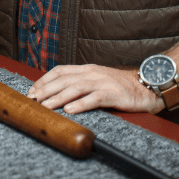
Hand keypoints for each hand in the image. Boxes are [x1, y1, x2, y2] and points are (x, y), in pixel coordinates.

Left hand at [27, 64, 163, 114]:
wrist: (147, 85)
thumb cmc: (120, 86)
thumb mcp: (98, 80)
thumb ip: (81, 82)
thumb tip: (59, 91)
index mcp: (86, 69)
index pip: (60, 71)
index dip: (44, 80)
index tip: (32, 90)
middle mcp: (92, 73)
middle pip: (64, 80)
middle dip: (46, 90)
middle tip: (33, 100)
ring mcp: (102, 82)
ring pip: (75, 88)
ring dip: (58, 97)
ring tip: (46, 106)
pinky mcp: (113, 94)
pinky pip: (94, 98)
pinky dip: (81, 104)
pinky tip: (70, 110)